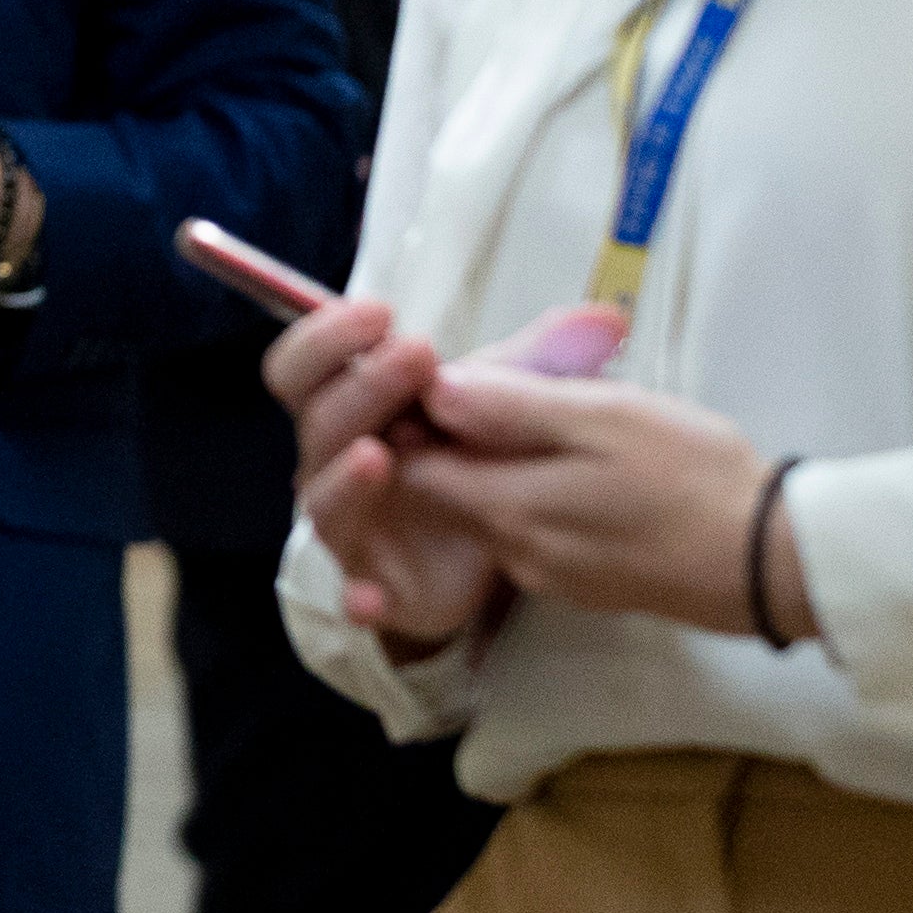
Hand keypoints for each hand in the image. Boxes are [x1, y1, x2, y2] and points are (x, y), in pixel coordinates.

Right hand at [264, 297, 505, 650]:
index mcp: (350, 403)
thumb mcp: (508, 400)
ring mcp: (350, 523)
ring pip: (323, 500)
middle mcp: (333, 461)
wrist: (492, 536)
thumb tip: (607, 318)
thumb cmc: (477, 450)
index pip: (305, 364)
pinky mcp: (374, 582)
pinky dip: (356, 594)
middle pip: (317, 422)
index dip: (327, 336)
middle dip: (360, 387)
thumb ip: (540, 360)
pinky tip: (371, 599)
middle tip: (414, 359)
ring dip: (344, 479)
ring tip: (376, 457)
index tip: (380, 314)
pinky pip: (354, 592)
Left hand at [402, 358, 810, 642]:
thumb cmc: (693, 476)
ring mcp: (553, 575)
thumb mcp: (604, 416)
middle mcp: (515, 553)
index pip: (410, 465)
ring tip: (551, 415)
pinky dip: (541, 493)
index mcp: (507, 510)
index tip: (448, 375)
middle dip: (458, 437)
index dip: (415, 414)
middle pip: (447, 489)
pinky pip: (538, 532)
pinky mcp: (589, 585)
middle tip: (506, 385)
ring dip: (504, 464)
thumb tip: (436, 389)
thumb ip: (512, 406)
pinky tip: (583, 463)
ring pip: (493, 509)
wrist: (777, 564)